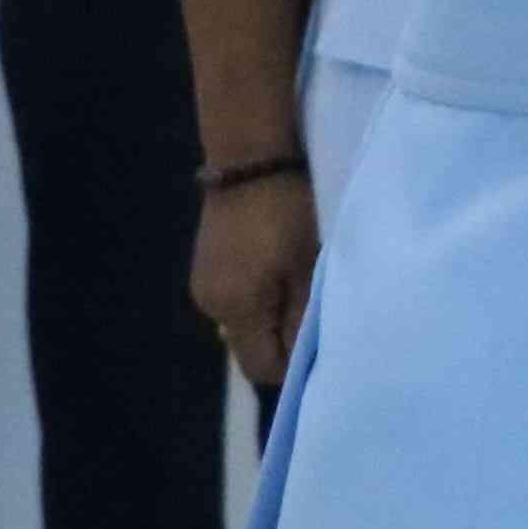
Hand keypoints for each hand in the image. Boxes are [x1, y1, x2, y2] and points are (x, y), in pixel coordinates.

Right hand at [192, 171, 322, 389]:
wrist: (250, 160)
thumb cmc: (287, 215)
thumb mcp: (308, 268)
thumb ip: (304, 318)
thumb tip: (304, 361)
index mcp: (235, 312)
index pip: (263, 368)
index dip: (294, 365)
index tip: (323, 342)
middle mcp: (211, 307)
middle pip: (253, 347)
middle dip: (285, 338)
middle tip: (317, 309)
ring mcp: (204, 285)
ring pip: (247, 323)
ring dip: (274, 314)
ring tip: (302, 284)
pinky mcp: (208, 266)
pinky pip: (239, 300)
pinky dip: (261, 296)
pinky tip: (281, 269)